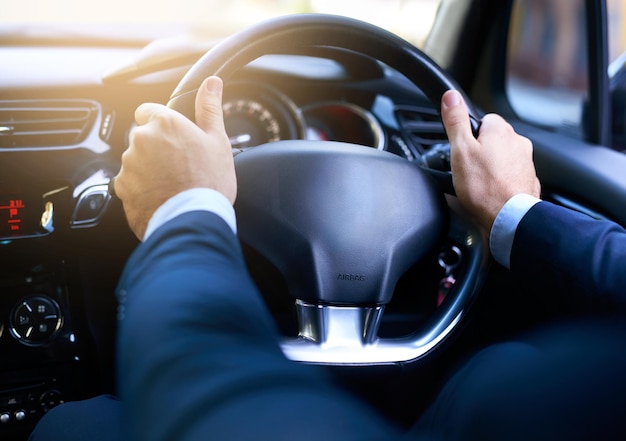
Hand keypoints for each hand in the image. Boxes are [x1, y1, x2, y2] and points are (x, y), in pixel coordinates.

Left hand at [113, 76, 235, 239]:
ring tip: (174, 184)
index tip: (175, 137)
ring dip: (150, 168)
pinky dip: (143, 188)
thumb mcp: (218, 141)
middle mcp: (140, 139)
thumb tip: (211, 83)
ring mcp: (129, 165)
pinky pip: (131, 182)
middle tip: (182, 166)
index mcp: (164, 123)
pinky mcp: (122, 188)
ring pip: (137, 160)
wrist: (192, 220)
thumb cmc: (209, 182)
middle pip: (144, 137)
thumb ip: (210, 108)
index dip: (163, 123)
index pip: (149, 111)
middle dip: (158, 148)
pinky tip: (163, 196)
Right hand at [441, 90, 540, 233]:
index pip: (484, 120)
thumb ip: (455, 121)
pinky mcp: (528, 182)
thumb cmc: (484, 187)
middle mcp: (518, 143)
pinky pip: (510, 177)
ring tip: (477, 185)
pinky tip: (490, 194)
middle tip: (467, 169)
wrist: (508, 218)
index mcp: (501, 131)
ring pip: (502, 159)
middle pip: (493, 140)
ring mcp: (526, 163)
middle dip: (481, 152)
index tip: (462, 149)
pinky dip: (501, 183)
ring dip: (491, 168)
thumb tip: (451, 96)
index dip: (469, 134)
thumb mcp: (460, 149)